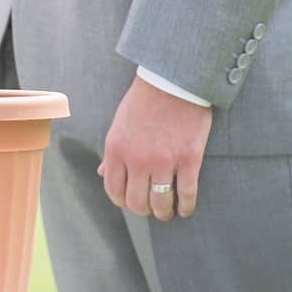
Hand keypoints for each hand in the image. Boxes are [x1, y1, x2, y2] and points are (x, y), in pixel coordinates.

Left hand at [100, 76, 213, 220]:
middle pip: (137, 202)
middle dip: (144, 211)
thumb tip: (101, 172)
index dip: (123, 202)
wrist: (175, 79)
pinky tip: (186, 207)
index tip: (133, 202)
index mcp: (116, 149)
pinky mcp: (189, 158)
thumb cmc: (145, 99)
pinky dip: (186, 206)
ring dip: (164, 213)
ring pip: (161, 203)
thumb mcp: (120, 123)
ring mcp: (164, 160)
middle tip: (152, 209)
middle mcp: (137, 159)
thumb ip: (113, 151)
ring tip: (169, 212)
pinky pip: (187, 193)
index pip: (114, 191)